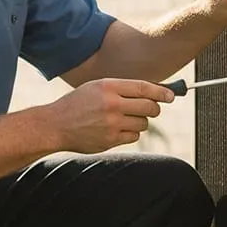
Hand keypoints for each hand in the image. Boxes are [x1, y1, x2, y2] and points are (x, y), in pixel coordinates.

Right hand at [47, 77, 174, 153]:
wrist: (55, 125)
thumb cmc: (78, 103)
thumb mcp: (97, 87)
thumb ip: (122, 88)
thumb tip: (153, 92)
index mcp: (108, 86)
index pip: (144, 88)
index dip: (161, 92)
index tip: (171, 96)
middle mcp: (112, 104)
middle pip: (149, 107)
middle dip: (154, 108)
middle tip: (150, 109)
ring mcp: (111, 123)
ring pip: (143, 123)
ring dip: (140, 121)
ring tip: (125, 119)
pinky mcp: (110, 140)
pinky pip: (134, 136)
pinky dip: (131, 133)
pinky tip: (118, 129)